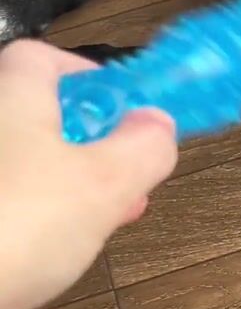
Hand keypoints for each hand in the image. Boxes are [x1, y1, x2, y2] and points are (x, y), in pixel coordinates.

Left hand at [0, 40, 177, 308]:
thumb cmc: (16, 225)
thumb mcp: (103, 186)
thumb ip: (142, 149)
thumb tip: (157, 124)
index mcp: (11, 94)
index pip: (46, 59)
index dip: (93, 82)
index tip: (129, 120)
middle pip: (37, 113)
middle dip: (87, 145)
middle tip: (122, 184)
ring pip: (21, 161)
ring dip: (61, 183)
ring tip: (95, 224)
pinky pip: (3, 196)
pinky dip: (24, 211)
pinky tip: (43, 250)